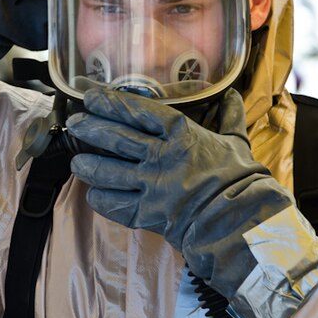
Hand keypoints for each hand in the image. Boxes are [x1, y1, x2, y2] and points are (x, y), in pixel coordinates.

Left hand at [67, 88, 294, 294]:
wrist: (242, 221)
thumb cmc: (241, 179)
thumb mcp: (237, 143)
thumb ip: (230, 118)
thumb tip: (233, 96)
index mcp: (181, 134)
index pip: (138, 111)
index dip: (111, 102)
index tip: (91, 96)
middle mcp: (161, 156)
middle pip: (116, 138)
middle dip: (91, 129)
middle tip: (75, 124)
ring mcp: (152, 186)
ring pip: (109, 171)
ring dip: (89, 165)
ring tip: (76, 161)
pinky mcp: (149, 214)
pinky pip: (116, 205)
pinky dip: (101, 199)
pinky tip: (92, 195)